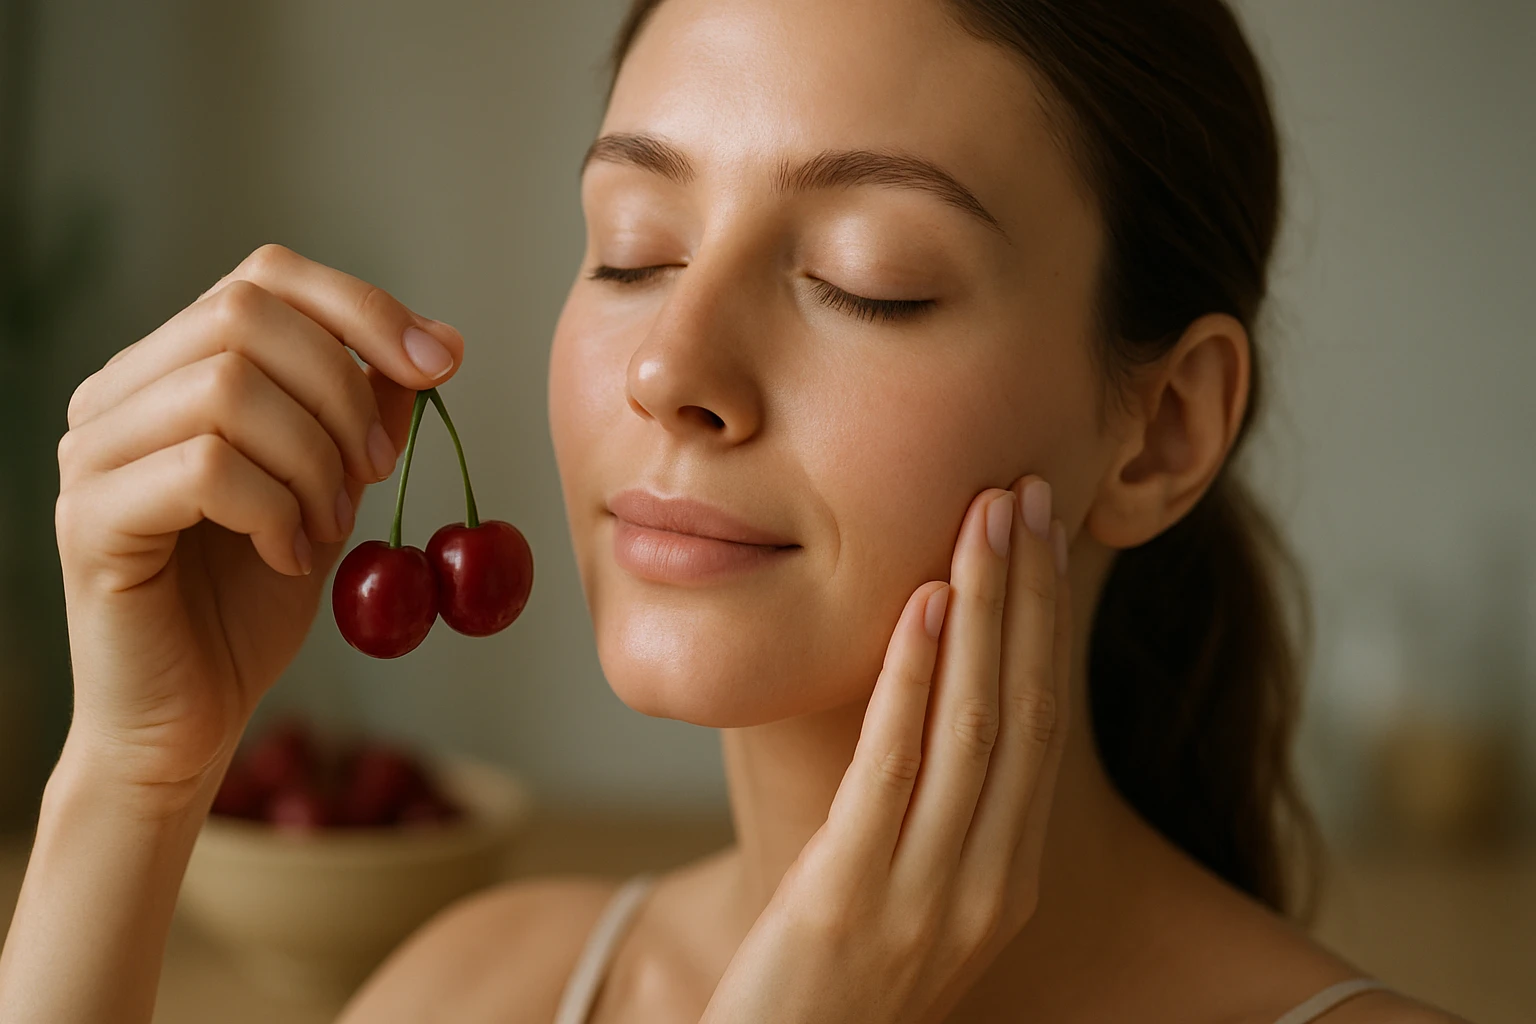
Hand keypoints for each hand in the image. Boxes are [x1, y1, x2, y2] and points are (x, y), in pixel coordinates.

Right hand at [54, 244, 462, 800]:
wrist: (189, 716)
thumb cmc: (252, 601)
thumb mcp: (331, 490)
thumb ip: (364, 414)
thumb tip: (437, 342)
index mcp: (170, 369)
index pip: (264, 277)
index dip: (363, 308)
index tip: (442, 365)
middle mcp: (116, 394)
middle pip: (246, 314)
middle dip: (344, 392)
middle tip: (377, 473)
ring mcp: (92, 453)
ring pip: (226, 389)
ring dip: (313, 459)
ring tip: (328, 526)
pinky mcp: (91, 520)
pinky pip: (204, 469)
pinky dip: (274, 509)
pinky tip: (287, 555)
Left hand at [701, 474, 1070, 1023]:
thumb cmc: (831, 989)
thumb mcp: (903, 898)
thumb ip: (928, 816)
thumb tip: (928, 701)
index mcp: (1006, 882)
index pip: (1043, 727)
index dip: (1046, 625)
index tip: (1042, 536)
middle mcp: (986, 887)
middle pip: (1026, 711)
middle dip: (1030, 594)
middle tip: (1030, 491)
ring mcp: (926, 898)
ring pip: (976, 727)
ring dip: (988, 611)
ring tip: (989, 516)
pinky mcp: (848, 901)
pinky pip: (892, 771)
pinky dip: (913, 680)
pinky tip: (924, 604)